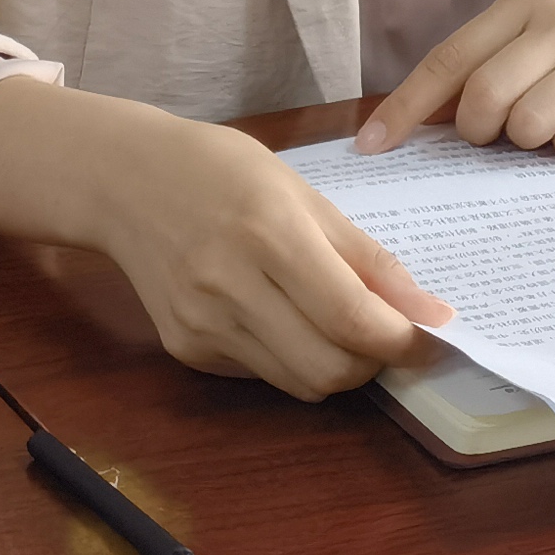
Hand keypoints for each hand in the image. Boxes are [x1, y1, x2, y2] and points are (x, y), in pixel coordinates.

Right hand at [77, 105, 449, 399]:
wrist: (123, 181)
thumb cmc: (221, 170)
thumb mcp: (302, 191)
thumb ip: (367, 257)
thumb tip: (429, 313)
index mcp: (268, 233)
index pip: (350, 317)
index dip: (402, 339)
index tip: (431, 335)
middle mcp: (230, 287)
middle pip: (328, 369)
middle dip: (374, 363)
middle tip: (386, 334)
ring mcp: (201, 326)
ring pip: (298, 384)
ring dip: (336, 366)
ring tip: (338, 325)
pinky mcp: (185, 350)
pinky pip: (261, 375)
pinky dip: (291, 359)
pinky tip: (280, 317)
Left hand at [355, 0, 554, 161]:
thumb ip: (504, 58)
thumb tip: (435, 120)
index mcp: (528, 3)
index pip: (448, 59)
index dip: (403, 107)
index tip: (371, 147)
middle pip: (480, 100)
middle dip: (480, 135)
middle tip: (506, 138)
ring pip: (526, 126)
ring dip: (533, 145)